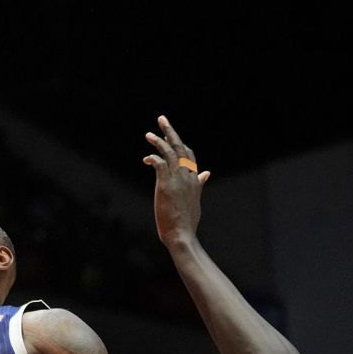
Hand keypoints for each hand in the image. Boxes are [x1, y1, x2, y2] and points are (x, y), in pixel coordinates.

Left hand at [143, 115, 210, 248]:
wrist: (181, 234)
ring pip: (169, 153)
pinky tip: (146, 159)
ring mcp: (177, 180)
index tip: (171, 138)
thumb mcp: (196, 199)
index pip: (189, 155)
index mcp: (195, 180)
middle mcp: (188, 176)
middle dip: (170, 132)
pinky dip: (153, 158)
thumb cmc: (187, 221)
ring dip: (158, 141)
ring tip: (148, 135)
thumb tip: (206, 173)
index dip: (180, 144)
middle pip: (181, 148)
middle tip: (162, 119)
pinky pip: (159, 164)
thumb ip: (199, 184)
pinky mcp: (165, 185)